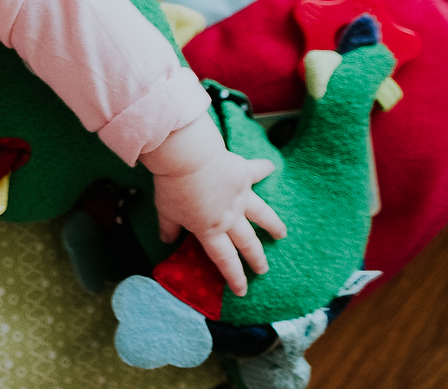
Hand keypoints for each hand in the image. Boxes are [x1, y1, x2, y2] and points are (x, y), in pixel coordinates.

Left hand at [140, 115, 286, 295]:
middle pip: (246, 242)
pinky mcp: (243, 174)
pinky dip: (264, 169)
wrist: (188, 158)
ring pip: (262, 215)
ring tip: (281, 234)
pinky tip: (271, 167)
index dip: (234, 276)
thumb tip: (167, 241)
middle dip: (256, 258)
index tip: (242, 290)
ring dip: (273, 225)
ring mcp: (240, 196)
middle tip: (264, 269)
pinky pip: (256, 172)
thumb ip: (168, 228)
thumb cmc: (173, 186)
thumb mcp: (165, 211)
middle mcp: (230, 217)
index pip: (224, 259)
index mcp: (210, 229)